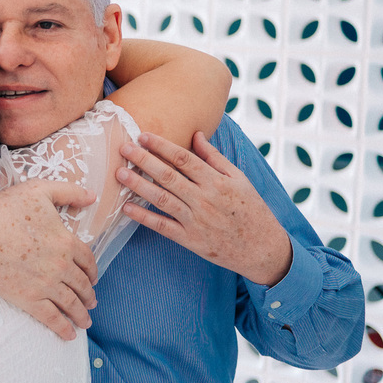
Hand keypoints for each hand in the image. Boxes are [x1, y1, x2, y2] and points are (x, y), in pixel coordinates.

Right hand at [0, 180, 98, 339]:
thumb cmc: (5, 208)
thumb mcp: (40, 190)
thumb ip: (70, 192)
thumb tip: (92, 196)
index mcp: (67, 241)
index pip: (88, 261)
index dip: (93, 271)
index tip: (93, 279)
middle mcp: (62, 266)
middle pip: (83, 285)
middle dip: (89, 295)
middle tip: (91, 302)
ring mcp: (46, 285)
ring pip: (72, 304)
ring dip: (81, 314)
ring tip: (85, 321)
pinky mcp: (28, 299)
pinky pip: (52, 318)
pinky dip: (64, 328)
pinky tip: (70, 334)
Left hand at [116, 131, 292, 285]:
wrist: (262, 248)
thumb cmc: (250, 209)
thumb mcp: (239, 179)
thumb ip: (214, 157)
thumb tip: (196, 134)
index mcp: (217, 181)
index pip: (184, 158)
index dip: (161, 146)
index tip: (142, 135)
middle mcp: (204, 199)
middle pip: (168, 176)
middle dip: (143, 160)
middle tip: (123, 147)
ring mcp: (196, 220)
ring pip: (161, 199)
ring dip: (138, 186)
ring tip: (119, 174)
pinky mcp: (190, 240)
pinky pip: (162, 226)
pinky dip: (143, 217)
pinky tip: (126, 208)